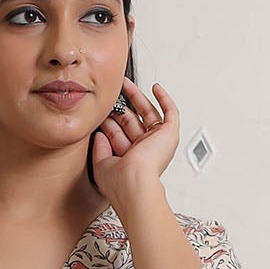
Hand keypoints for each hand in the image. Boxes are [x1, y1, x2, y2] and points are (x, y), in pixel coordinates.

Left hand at [92, 78, 178, 207]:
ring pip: (148, 114)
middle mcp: (144, 151)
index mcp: (129, 160)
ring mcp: (157, 142)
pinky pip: (170, 113)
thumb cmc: (120, 182)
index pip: (119, 135)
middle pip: (132, 122)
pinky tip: (156, 88)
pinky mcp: (169, 135)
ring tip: (125, 84)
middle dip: (120, 108)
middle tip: (111, 95)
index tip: (99, 112)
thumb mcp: (101, 165)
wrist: (135, 185)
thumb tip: (99, 132)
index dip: (109, 123)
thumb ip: (99, 148)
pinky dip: (164, 100)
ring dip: (137, 97)